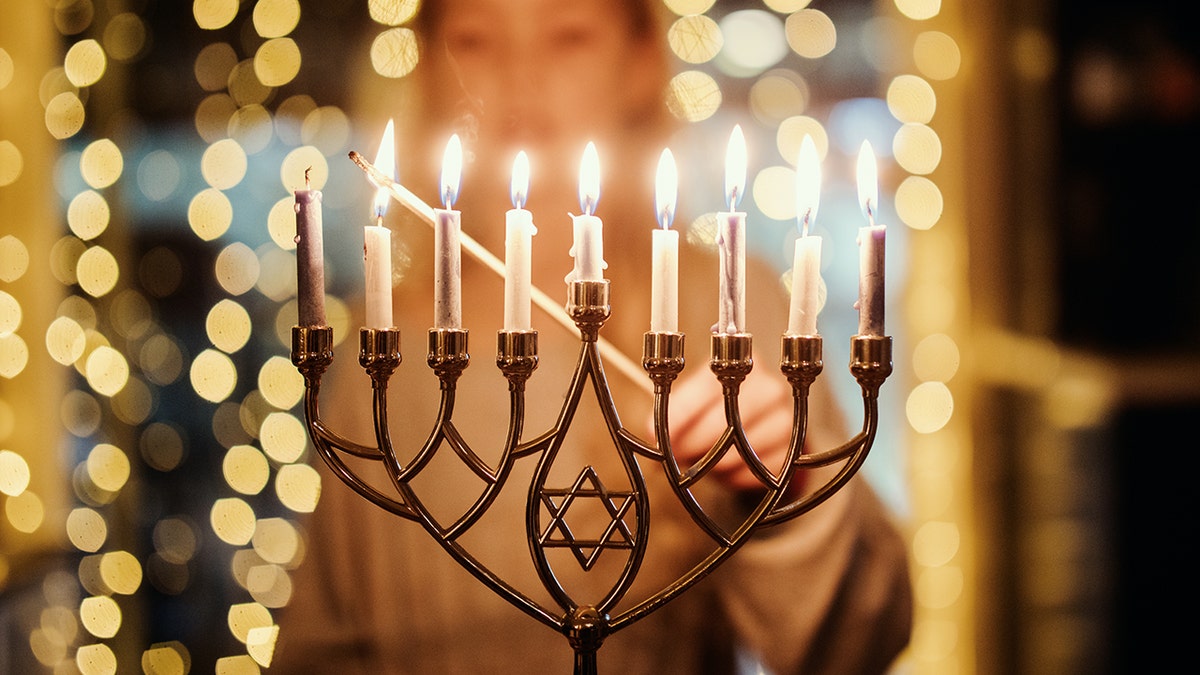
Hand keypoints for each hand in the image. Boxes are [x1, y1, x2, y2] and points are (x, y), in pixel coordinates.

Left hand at [649, 365, 796, 491]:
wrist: (766, 423)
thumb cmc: (723, 409)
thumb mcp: (697, 400)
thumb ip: (674, 413)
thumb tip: (653, 435)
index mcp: (738, 364)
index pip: (704, 390)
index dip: (678, 416)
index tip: (657, 435)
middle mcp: (767, 386)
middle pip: (723, 422)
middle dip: (692, 444)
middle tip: (677, 455)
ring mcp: (785, 415)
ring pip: (740, 450)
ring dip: (714, 464)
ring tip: (705, 460)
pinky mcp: (794, 446)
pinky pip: (758, 470)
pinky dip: (736, 476)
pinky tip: (728, 469)